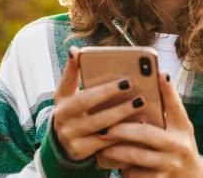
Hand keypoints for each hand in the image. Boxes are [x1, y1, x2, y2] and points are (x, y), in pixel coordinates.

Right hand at [52, 46, 144, 165]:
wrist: (65, 144)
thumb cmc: (75, 111)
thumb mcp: (70, 94)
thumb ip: (74, 74)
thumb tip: (74, 50)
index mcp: (62, 100)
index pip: (69, 83)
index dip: (76, 70)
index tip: (90, 59)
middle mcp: (62, 119)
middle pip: (87, 104)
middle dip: (109, 93)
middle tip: (130, 83)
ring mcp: (71, 137)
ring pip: (100, 125)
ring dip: (122, 113)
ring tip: (141, 103)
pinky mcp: (82, 152)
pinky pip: (106, 142)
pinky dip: (124, 132)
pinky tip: (140, 124)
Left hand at [97, 73, 202, 177]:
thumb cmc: (180, 145)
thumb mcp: (180, 127)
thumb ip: (169, 107)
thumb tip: (160, 76)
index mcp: (182, 128)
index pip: (176, 106)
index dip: (169, 91)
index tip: (161, 74)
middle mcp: (179, 146)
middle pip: (147, 134)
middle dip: (123, 130)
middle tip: (104, 127)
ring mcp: (170, 166)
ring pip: (137, 157)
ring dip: (116, 151)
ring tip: (101, 147)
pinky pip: (136, 175)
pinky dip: (123, 170)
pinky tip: (114, 164)